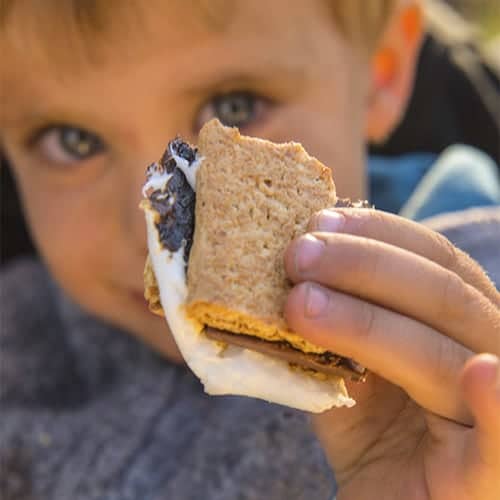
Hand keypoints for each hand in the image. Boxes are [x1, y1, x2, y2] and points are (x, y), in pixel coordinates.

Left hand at [283, 208, 499, 499]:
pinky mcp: (491, 472)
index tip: (317, 221)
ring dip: (368, 321)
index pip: (435, 259)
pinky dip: (497, 407)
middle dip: (362, 266)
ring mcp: (497, 411)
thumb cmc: (369, 430)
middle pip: (440, 294)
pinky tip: (480, 375)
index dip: (378, 234)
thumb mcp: (344, 366)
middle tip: (297, 256)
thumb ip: (327, 324)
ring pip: (443, 353)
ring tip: (301, 304)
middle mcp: (490, 353)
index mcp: (462, 322)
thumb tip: (284, 269)